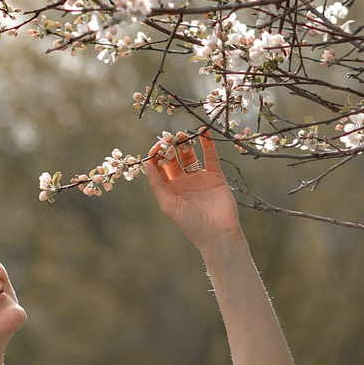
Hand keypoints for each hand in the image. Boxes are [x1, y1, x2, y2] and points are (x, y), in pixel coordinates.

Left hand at [141, 132, 240, 247]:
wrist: (218, 233)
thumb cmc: (191, 224)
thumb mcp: (168, 205)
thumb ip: (157, 184)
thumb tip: (145, 164)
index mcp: (169, 189)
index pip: (158, 167)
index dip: (156, 155)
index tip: (158, 146)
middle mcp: (182, 182)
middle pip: (173, 158)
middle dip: (170, 147)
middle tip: (170, 137)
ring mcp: (199, 178)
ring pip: (190, 155)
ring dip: (185, 143)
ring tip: (182, 134)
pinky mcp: (215, 176)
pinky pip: (210, 156)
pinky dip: (207, 143)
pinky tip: (202, 131)